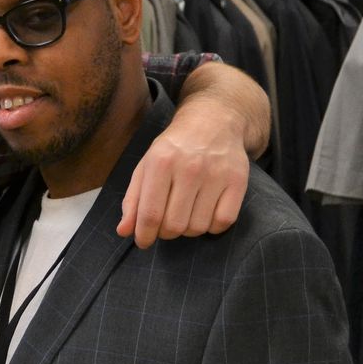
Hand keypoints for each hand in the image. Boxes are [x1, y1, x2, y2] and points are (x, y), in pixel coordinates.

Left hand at [116, 98, 249, 247]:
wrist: (213, 122)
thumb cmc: (174, 148)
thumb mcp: (146, 165)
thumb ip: (133, 199)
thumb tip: (124, 231)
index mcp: (161, 162)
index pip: (150, 214)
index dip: (144, 235)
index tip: (143, 241)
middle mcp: (190, 167)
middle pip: (174, 225)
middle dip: (165, 232)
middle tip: (165, 223)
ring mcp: (217, 174)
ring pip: (198, 227)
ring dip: (188, 229)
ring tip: (185, 214)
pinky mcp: (238, 180)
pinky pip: (223, 222)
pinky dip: (211, 226)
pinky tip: (205, 213)